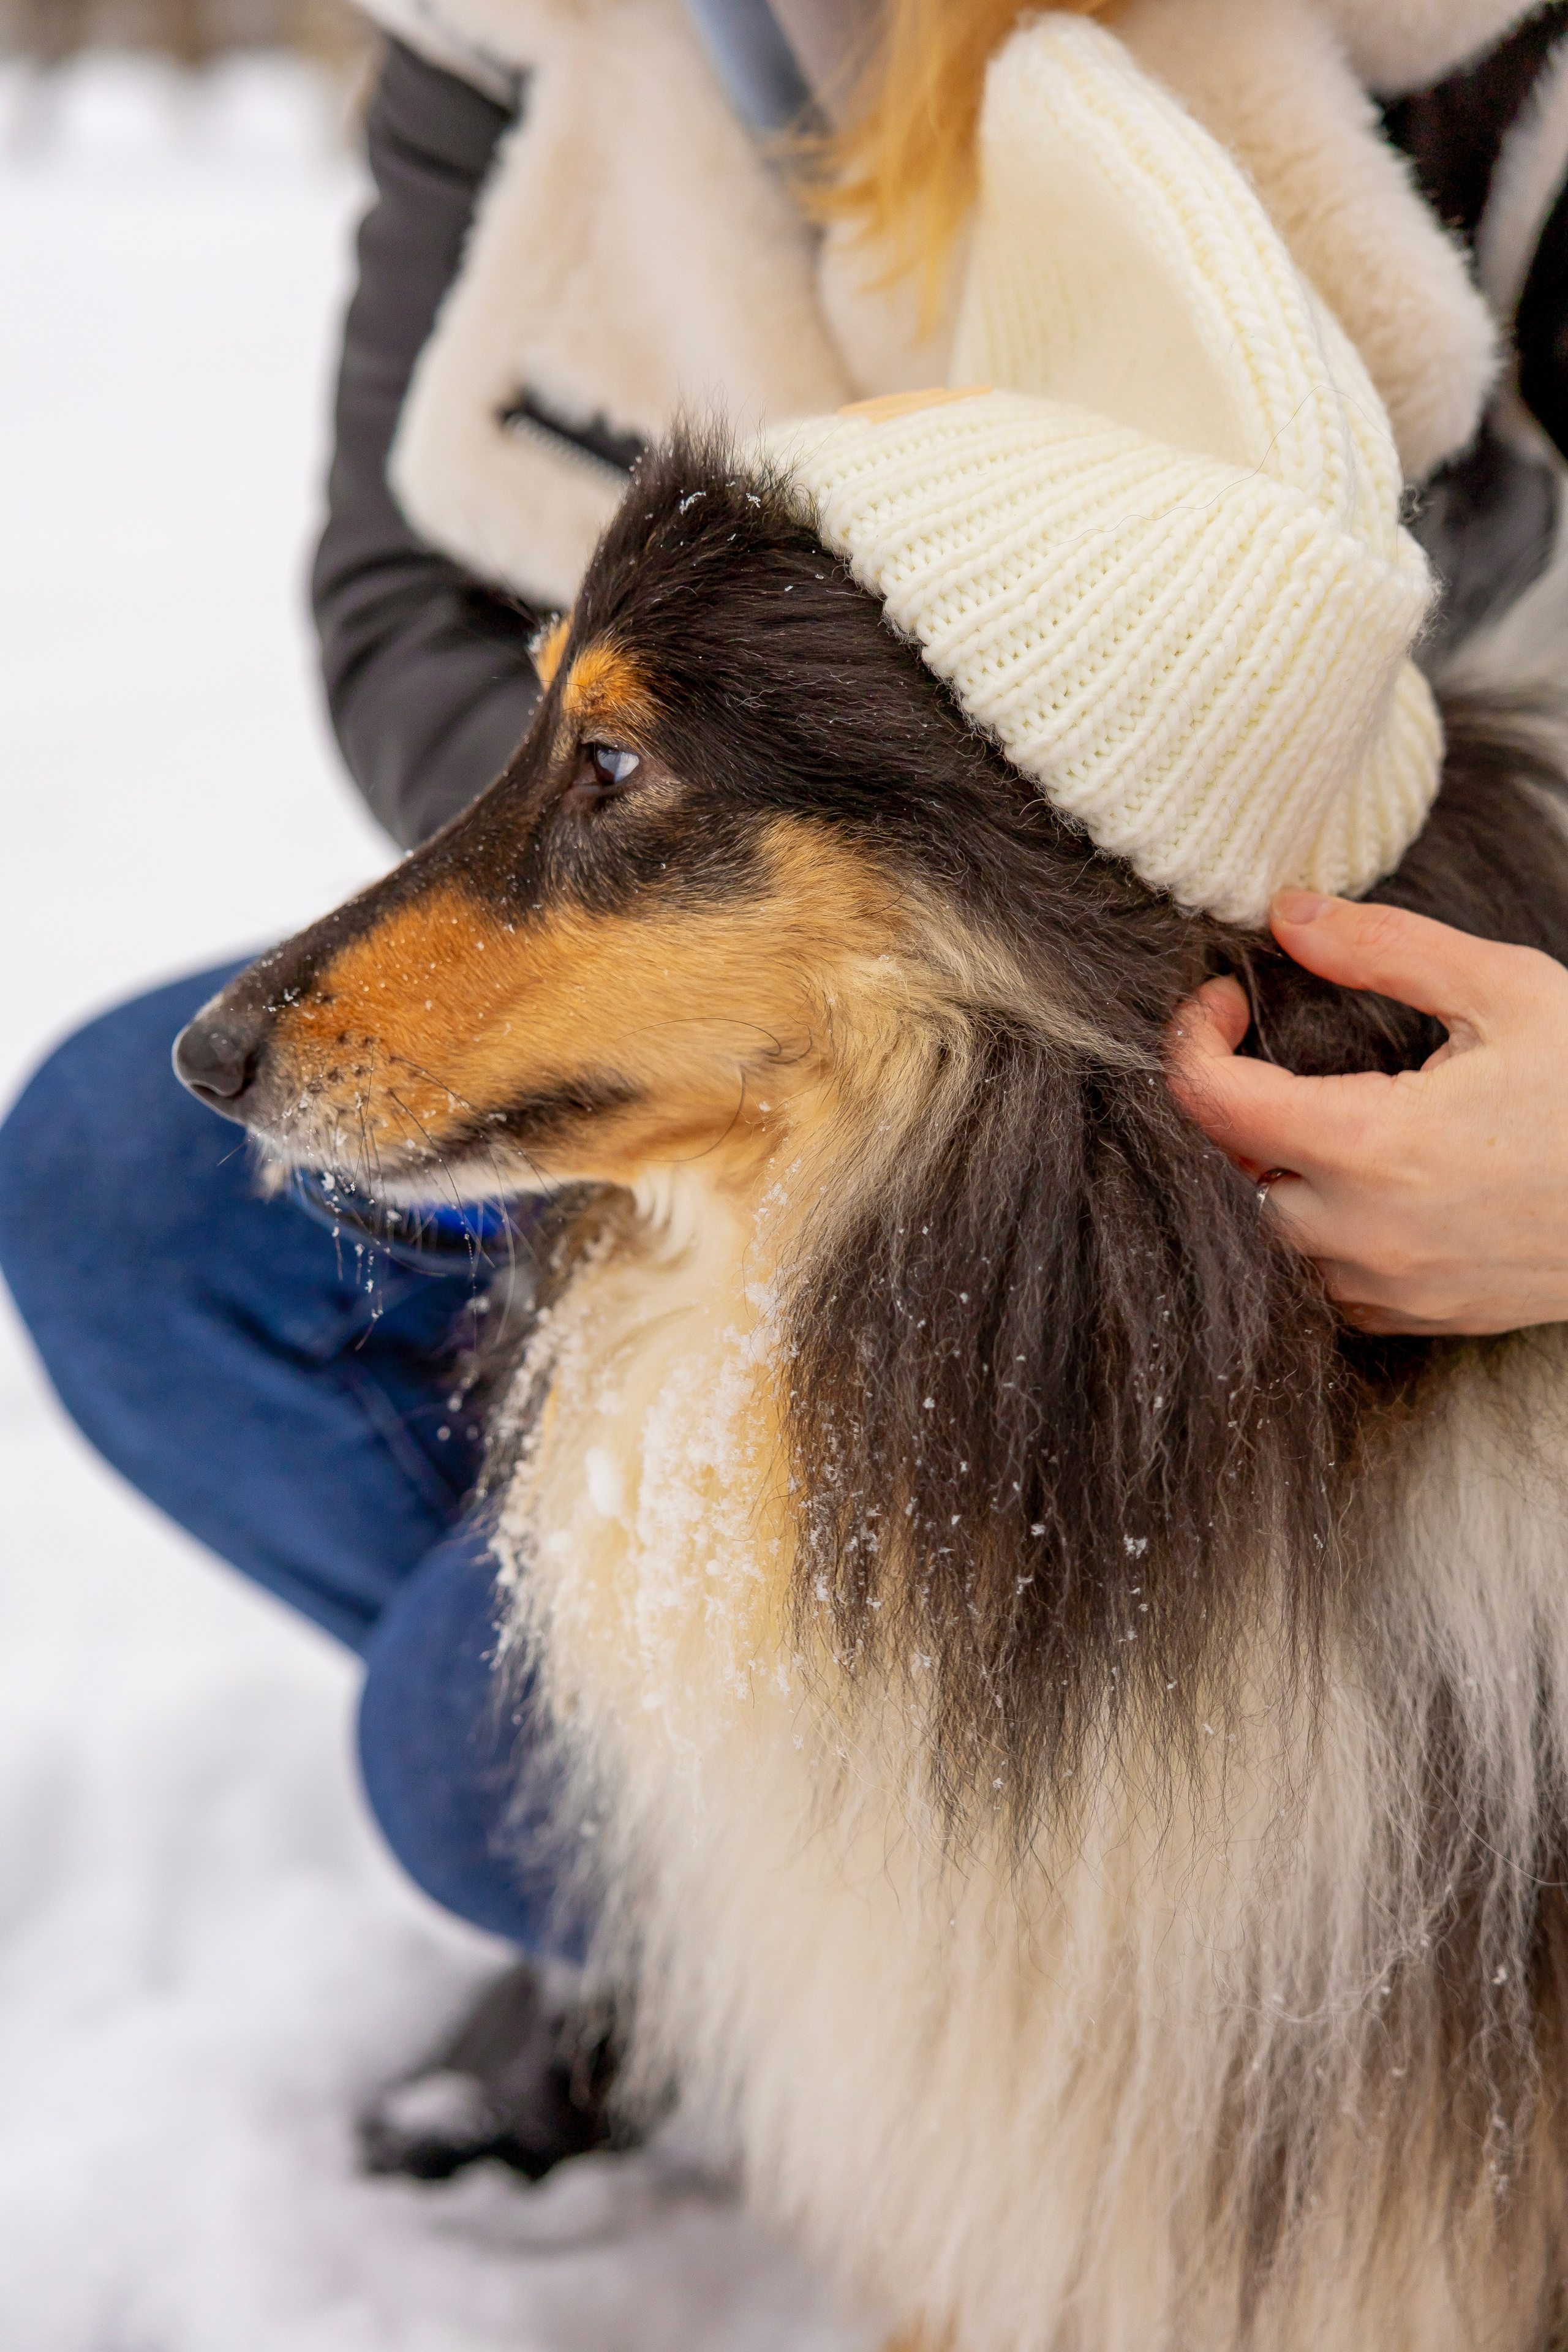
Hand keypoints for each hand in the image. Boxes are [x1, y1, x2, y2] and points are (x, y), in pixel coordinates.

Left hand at [1167, 891, 1567, 1334]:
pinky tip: (1357, 1181)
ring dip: (1269, 1173)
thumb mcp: (1506, 990)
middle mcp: (1363, 1233)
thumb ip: (1384, 949)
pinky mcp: (1414, 1318)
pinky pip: (1319, 1281)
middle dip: (1230, 1108)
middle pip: (1227, 1174)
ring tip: (1315, 1111)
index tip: (1225, 1000)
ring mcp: (1387, 1287)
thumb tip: (1288, 914)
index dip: (1193, 1039)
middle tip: (1270, 1052)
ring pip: (1266, 1236)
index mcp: (1373, 1146)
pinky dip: (1315, 1231)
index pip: (1212, 1102)